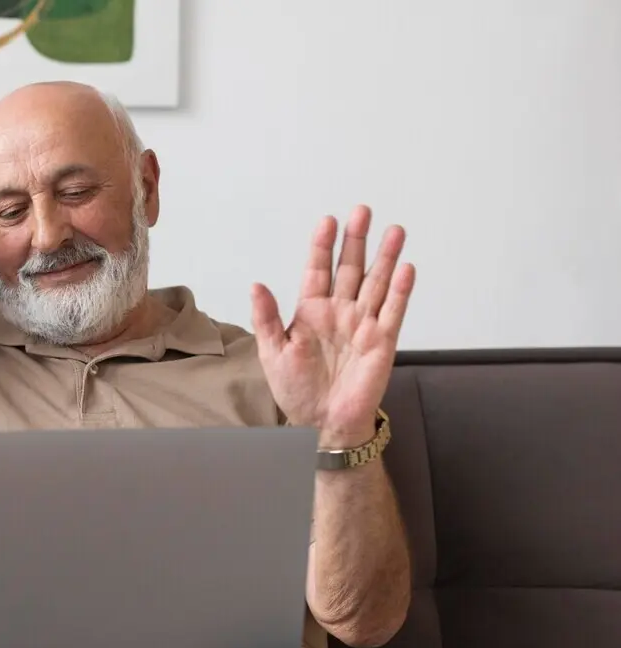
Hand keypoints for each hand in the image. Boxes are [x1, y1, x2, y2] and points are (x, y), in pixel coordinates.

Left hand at [250, 205, 415, 446]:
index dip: (323, 246)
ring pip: (377, 283)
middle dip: (357, 241)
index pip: (318, 270)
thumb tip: (256, 285)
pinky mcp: (382, 341)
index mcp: (311, 311)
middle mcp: (339, 311)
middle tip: (363, 212)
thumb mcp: (272, 352)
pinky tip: (406, 268)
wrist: (321, 421)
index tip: (328, 221)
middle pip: (350, 269)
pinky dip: (401, 291)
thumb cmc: (296, 389)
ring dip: (386, 257)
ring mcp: (363, 324)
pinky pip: (394, 311)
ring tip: (394, 231)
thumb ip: (266, 318)